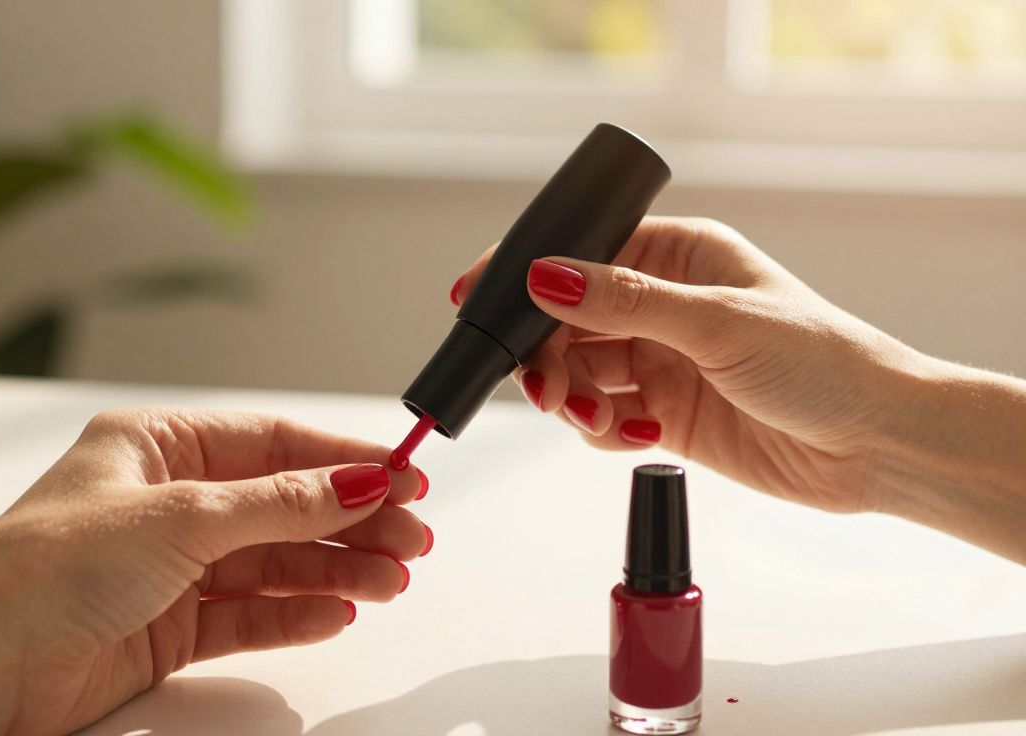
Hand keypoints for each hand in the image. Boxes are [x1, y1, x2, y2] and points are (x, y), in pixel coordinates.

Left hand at [0, 408, 428, 733]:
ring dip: (334, 569)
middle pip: (283, 504)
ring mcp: (168, 567)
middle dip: (350, 520)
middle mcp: (165, 502)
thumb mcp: (182, 518)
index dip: (342, 457)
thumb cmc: (46, 568)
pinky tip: (337, 611)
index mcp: (156, 446)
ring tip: (390, 581)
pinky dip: (295, 613)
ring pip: (273, 561)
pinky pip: (248, 613)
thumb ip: (281, 504)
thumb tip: (359, 479)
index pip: (272, 443)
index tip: (404, 473)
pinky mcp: (167, 627)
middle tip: (411, 539)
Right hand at [453, 216, 925, 513]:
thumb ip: (624, 302)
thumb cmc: (823, 362)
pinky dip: (603, 430)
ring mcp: (662, 360)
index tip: (477, 302)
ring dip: (574, 399)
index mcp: (678, 256)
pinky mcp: (666, 413)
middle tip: (548, 391)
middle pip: (566, 321)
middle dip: (547, 357)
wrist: (876, 444)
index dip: (526, 279)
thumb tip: (545, 276)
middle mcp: (663, 304)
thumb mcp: (717, 323)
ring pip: (578, 373)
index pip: (580, 256)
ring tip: (596, 420)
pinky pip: (604, 417)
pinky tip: (639, 435)